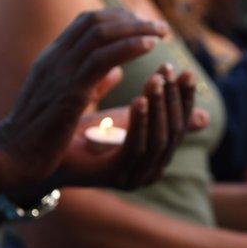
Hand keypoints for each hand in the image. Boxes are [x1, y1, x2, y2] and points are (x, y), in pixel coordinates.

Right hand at [0, 9, 169, 188]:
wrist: (13, 157)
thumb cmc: (40, 135)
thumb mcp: (66, 102)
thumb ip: (91, 83)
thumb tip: (117, 72)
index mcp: (53, 58)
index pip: (86, 23)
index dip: (119, 19)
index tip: (144, 28)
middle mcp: (55, 58)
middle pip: (96, 21)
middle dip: (132, 20)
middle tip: (161, 27)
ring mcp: (60, 72)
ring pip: (101, 33)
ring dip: (136, 29)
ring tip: (162, 34)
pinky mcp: (69, 91)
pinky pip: (102, 58)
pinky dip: (129, 47)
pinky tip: (150, 47)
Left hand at [56, 64, 208, 189]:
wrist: (44, 154)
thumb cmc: (85, 134)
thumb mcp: (127, 120)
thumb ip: (154, 110)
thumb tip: (202, 112)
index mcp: (156, 158)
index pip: (181, 126)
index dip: (184, 99)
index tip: (186, 71)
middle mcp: (150, 171)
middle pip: (174, 133)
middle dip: (174, 99)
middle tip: (169, 70)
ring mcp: (133, 177)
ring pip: (159, 140)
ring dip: (159, 107)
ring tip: (155, 79)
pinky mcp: (114, 177)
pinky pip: (135, 149)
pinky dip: (140, 123)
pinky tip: (139, 99)